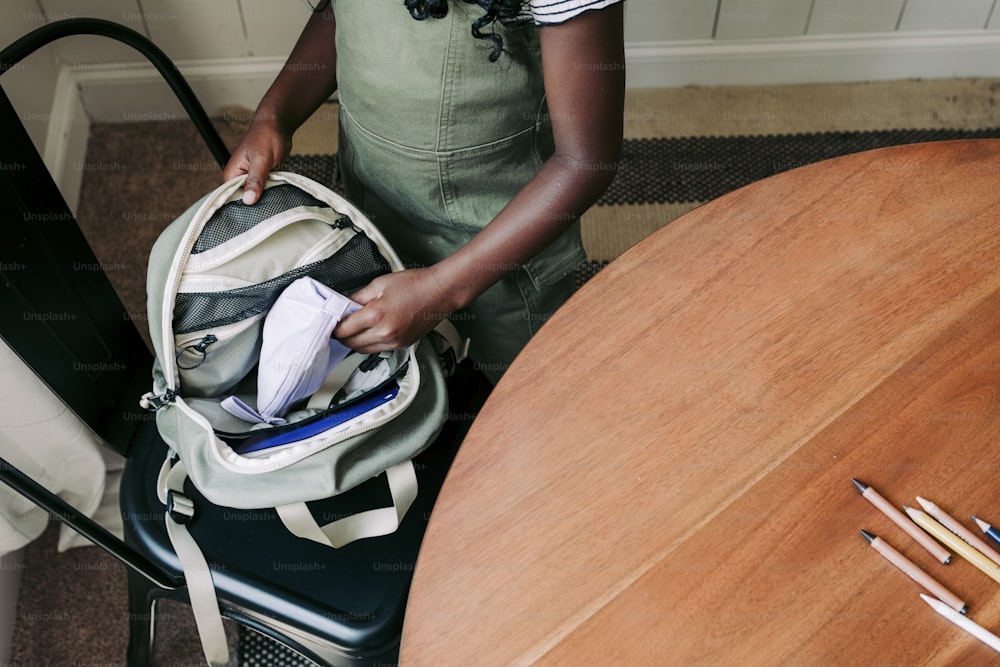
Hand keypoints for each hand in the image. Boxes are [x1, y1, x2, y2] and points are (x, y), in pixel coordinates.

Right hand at [221, 117, 291, 204]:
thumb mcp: (261, 160)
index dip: (243, 207)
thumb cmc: (266, 137)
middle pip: (245, 199)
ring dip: (265, 198)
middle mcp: (239, 177)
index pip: (232, 197)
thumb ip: (255, 180)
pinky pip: (265, 190)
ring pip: (256, 195)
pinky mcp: (261, 177)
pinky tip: (276, 195)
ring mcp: (251, 178)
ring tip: (272, 202)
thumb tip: (248, 199)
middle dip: (256, 203)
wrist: (278, 126)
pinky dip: (271, 192)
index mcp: (232, 173)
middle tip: (267, 208)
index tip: (254, 214)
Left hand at [333, 268, 458, 352]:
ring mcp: (395, 342)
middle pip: (351, 344)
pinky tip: (371, 331)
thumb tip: (343, 305)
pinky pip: (378, 349)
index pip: (344, 330)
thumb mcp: (380, 283)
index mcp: (377, 315)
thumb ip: (358, 297)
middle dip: (342, 336)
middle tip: (339, 325)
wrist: (441, 292)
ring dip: (355, 342)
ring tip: (354, 328)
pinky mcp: (402, 345)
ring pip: (363, 350)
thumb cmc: (415, 284)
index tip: (331, 322)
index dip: (334, 327)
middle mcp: (385, 333)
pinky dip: (370, 343)